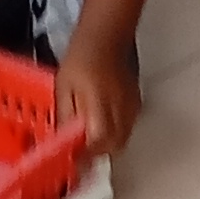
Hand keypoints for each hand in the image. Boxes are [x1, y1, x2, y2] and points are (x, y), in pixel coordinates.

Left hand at [55, 32, 140, 155]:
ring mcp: (131, 107)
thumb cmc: (80, 59)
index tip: (74, 160)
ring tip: (90, 140)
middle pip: (113, 146)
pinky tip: (103, 126)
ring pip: (122, 140)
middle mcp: (120, 108)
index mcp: (99, 102)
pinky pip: (127, 128)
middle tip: (81, 153)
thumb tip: (64, 142)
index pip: (98, 140)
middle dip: (97, 154)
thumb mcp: (63, 87)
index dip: (86, 155)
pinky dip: (115, 134)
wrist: (106, 38)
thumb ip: (66, 116)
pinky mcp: (137, 104)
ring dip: (106, 146)